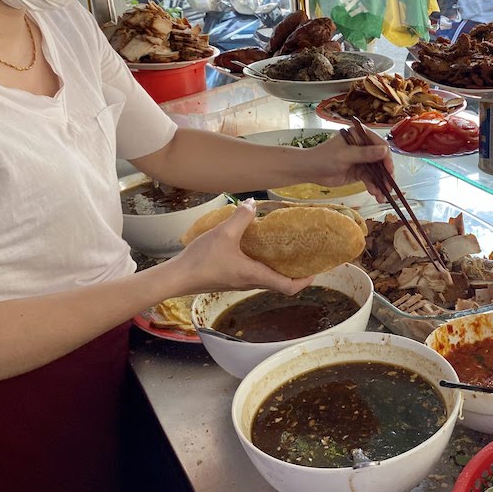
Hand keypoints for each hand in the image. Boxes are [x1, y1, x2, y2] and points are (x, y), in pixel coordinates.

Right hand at [168, 200, 311, 295]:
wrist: (177, 277)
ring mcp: (241, 282)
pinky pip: (255, 273)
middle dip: (296, 271)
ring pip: (268, 277)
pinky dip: (264, 262)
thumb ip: (241, 217)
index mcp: (255, 276)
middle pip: (281, 282)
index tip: (315, 269)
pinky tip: (259, 245)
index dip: (305, 280)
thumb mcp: (224, 233)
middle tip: (304, 253)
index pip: (288, 287)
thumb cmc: (201, 260)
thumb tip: (254, 203)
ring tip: (285, 246)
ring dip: (279, 266)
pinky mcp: (232, 278)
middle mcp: (251, 282)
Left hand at [305, 130, 394, 202]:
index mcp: (360, 136)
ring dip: (381, 184)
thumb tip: (384, 150)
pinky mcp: (359, 172)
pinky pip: (370, 179)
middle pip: (381, 159)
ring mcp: (362, 160)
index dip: (386, 158)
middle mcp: (363, 146)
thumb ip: (365, 154)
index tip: (389, 170)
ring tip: (382, 196)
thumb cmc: (324, 158)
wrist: (310, 171)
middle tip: (389, 187)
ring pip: (377, 172)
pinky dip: (374, 187)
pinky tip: (375, 195)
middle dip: (386, 174)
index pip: (380, 144)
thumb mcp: (345, 155)